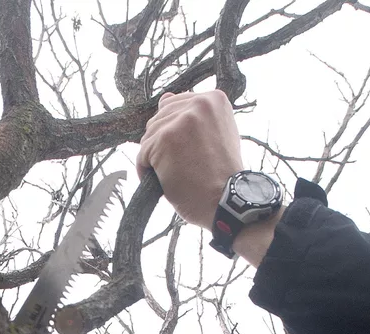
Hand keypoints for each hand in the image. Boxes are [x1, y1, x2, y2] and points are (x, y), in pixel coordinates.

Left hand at [136, 90, 243, 229]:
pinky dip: (147, 171)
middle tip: (184, 166)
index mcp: (214, 99)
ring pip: (149, 136)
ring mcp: (182, 120)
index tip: (189, 151)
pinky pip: (142, 154)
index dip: (176, 132)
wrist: (227, 200)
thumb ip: (194, 115)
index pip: (175, 105)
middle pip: (160, 119)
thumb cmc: (221, 174)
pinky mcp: (165, 139)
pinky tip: (166, 180)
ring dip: (156, 158)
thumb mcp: (217, 133)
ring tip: (177, 173)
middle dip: (164, 145)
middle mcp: (199, 103)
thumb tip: (164, 97)